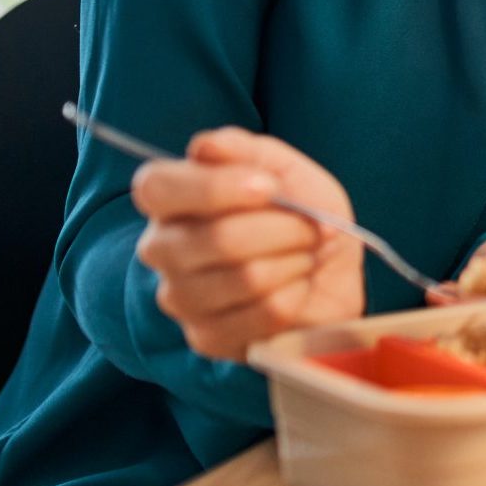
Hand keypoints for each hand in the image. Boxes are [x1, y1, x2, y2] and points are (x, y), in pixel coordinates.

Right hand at [131, 126, 365, 360]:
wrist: (328, 273)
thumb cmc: (300, 215)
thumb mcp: (285, 169)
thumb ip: (245, 151)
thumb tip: (204, 148)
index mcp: (170, 198)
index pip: (157, 187)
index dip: (216, 186)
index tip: (269, 186)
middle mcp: (162, 248)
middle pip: (219, 238)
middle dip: (286, 227)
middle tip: (311, 227)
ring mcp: (180, 298)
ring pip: (247, 277)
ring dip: (297, 261)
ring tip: (305, 256)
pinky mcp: (208, 338)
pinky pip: (266, 313)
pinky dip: (298, 293)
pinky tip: (298, 287)